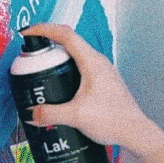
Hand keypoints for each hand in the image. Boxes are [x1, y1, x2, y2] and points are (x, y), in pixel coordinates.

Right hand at [22, 23, 151, 148]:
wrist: (135, 132)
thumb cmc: (114, 120)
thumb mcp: (76, 116)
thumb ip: (50, 114)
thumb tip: (32, 113)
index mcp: (92, 62)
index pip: (66, 34)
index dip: (44, 29)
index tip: (28, 33)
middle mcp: (100, 63)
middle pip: (69, 44)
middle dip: (48, 47)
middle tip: (31, 58)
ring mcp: (104, 72)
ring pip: (76, 57)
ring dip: (58, 61)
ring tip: (42, 73)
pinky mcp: (105, 83)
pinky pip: (83, 69)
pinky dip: (68, 72)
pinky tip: (60, 88)